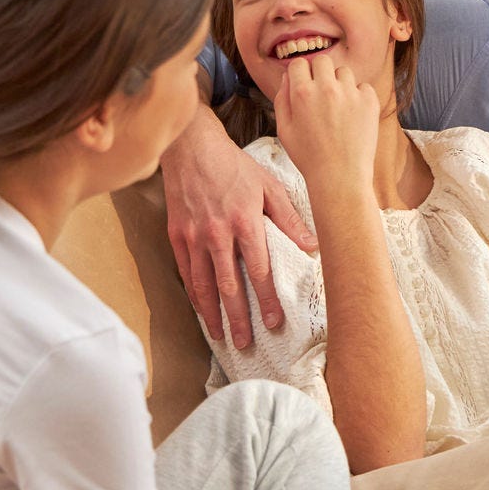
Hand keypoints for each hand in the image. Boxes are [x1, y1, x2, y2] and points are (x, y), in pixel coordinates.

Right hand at [162, 107, 317, 347]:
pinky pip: (186, 272)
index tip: (274, 322)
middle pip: (229, 286)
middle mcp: (217, 234)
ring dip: (212, 314)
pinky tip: (201, 310)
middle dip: (238, 318)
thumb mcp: (269, 186)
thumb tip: (312, 245)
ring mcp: (193, 237)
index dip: (267, 300)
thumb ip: (290, 219)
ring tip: (220, 336)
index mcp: (244, 222)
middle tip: (245, 343)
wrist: (190, 147)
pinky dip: (194, 295)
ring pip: (203, 285)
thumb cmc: (233, 165)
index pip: (259, 271)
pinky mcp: (176, 235)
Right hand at [273, 53, 379, 194]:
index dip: (300, 74)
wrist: (340, 178)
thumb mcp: (284, 130)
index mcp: (302, 93)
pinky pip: (363, 86)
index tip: (304, 85)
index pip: (299, 63)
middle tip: (321, 94)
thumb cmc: (309, 157)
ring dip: (339, 84)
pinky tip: (352, 115)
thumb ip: (282, 99)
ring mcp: (350, 93)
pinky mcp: (369, 102)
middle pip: (322, 61)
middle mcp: (327, 88)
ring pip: (343, 72)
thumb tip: (289, 77)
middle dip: (319, 73)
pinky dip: (358, 96)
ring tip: (337, 108)